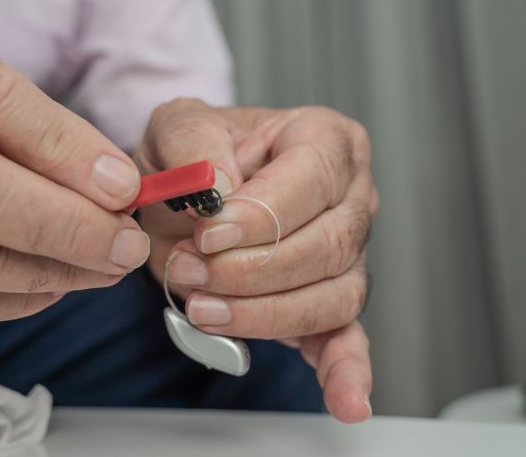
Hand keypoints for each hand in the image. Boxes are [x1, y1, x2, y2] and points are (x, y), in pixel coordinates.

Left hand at [136, 99, 376, 421]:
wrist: (183, 194)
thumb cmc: (192, 158)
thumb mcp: (175, 127)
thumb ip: (192, 143)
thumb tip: (220, 191)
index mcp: (323, 140)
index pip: (313, 178)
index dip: (261, 214)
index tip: (207, 234)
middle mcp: (350, 196)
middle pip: (326, 244)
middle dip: (251, 269)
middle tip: (190, 272)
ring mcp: (348, 254)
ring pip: (331, 296)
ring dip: (263, 313)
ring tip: (204, 309)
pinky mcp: (330, 303)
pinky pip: (349, 340)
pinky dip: (346, 372)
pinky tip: (345, 400)